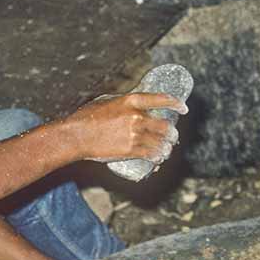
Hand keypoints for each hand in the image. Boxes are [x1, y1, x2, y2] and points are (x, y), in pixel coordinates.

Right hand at [64, 93, 185, 163]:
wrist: (76, 135)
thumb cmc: (87, 117)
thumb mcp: (107, 102)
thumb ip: (123, 104)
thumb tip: (135, 105)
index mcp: (132, 101)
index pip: (161, 99)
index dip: (176, 104)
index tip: (183, 108)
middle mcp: (137, 116)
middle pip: (165, 126)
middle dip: (172, 133)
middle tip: (172, 137)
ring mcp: (135, 134)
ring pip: (161, 142)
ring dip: (167, 148)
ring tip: (166, 150)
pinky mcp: (130, 150)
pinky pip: (152, 155)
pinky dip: (158, 158)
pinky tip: (159, 160)